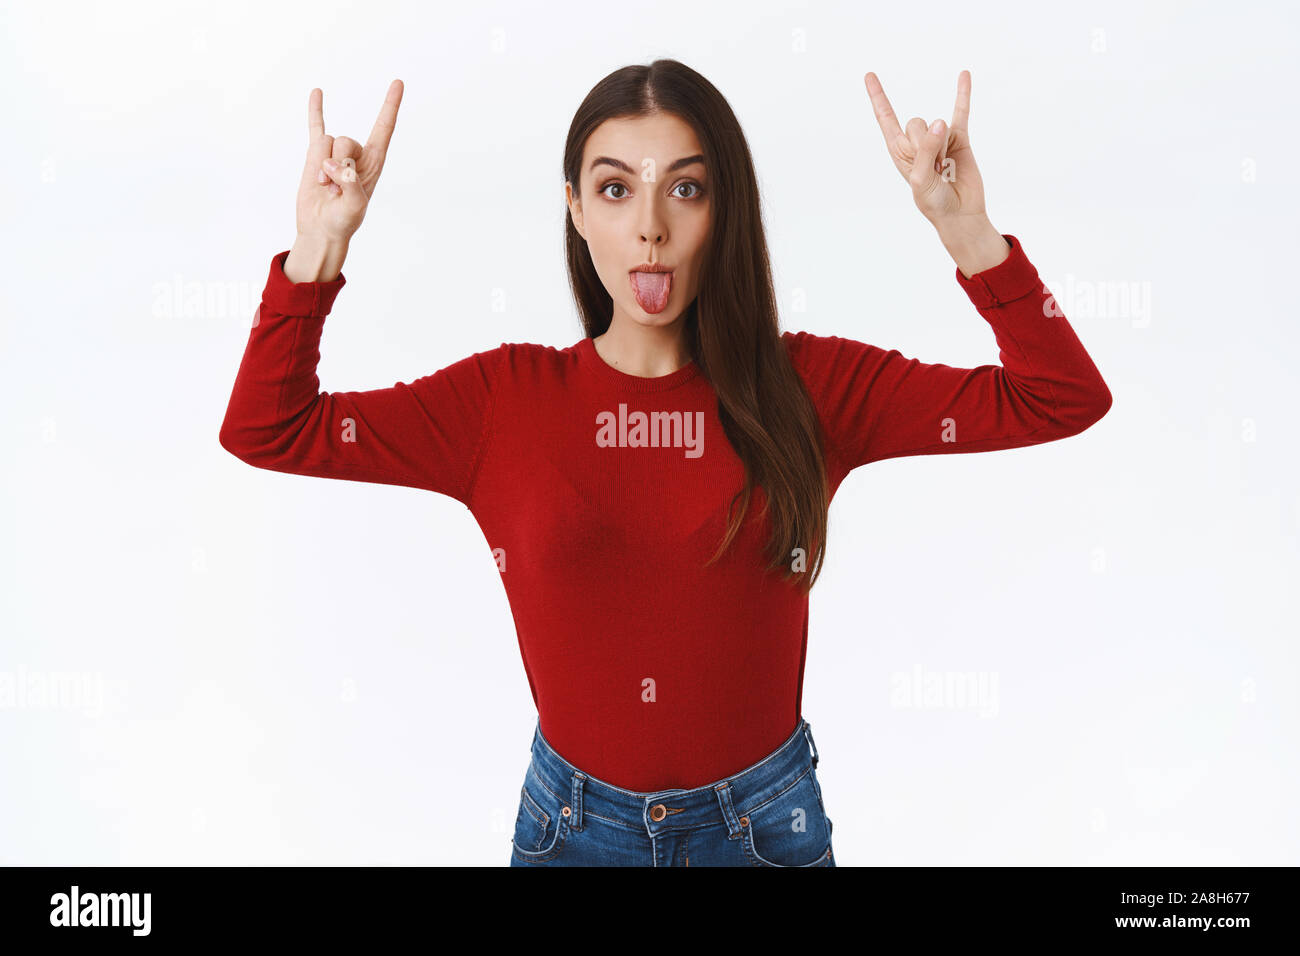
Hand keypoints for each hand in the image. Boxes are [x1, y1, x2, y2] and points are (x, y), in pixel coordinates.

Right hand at [295, 79, 403, 243]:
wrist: (321, 229)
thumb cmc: (344, 220)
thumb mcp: (355, 206)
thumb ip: (349, 183)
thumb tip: (333, 162)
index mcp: (374, 162)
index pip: (384, 128)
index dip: (390, 105)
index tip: (398, 82)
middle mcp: (357, 153)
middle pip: (346, 140)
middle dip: (338, 164)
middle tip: (336, 189)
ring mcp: (336, 152)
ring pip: (326, 141)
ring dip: (322, 167)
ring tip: (326, 187)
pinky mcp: (316, 154)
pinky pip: (316, 126)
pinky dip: (315, 110)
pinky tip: (317, 93)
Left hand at [863, 70, 986, 227]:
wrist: (960, 213)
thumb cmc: (933, 202)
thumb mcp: (919, 180)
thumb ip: (925, 150)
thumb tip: (940, 121)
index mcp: (899, 151)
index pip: (886, 118)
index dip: (878, 97)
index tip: (869, 75)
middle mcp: (916, 141)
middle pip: (915, 122)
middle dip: (924, 144)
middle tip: (933, 168)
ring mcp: (938, 137)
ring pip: (937, 124)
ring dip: (942, 147)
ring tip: (946, 167)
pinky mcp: (959, 137)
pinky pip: (961, 111)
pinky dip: (963, 93)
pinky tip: (964, 74)